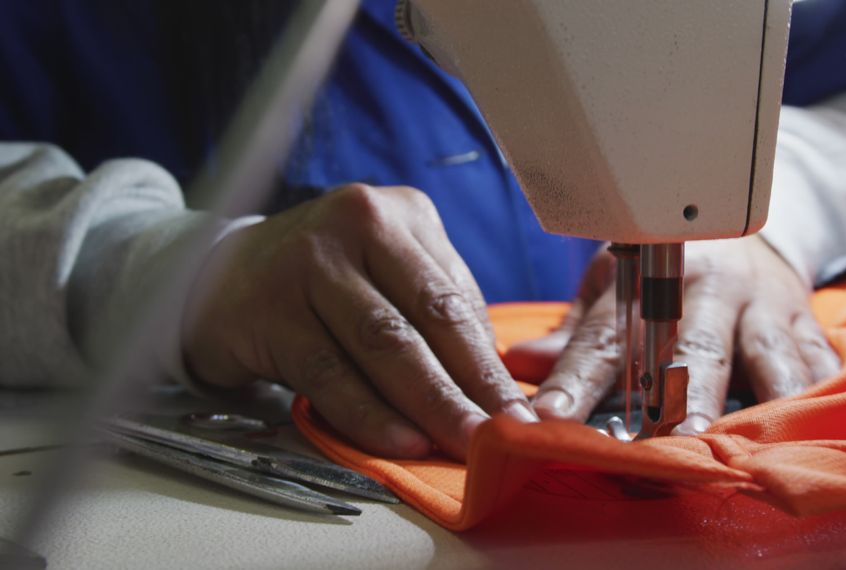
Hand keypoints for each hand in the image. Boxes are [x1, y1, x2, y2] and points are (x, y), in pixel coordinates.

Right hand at [182, 184, 537, 459]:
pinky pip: (328, 372)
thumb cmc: (326, 281)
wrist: (221, 273)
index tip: (521, 414)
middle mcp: (357, 225)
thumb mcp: (389, 273)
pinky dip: (368, 413)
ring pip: (383, 344)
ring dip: (430, 404)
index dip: (492, 365)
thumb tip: (497, 387)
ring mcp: (309, 263)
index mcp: (401, 215)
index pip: (456, 300)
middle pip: (427, 319)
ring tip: (463, 444)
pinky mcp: (269, 308)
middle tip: (505, 438)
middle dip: (472, 387)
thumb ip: (440, 314)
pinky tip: (400, 442)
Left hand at [528, 236, 839, 433]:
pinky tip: (812, 429)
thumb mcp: (615, 283)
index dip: (577, 379)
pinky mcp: (806, 321)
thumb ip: (575, 332)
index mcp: (651, 276)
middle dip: (683, 398)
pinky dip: (819, 396)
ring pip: (768, 358)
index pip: (608, 335)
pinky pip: (820, 360)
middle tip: (668, 441)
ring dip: (759, 407)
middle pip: (695, 349)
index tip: (549, 418)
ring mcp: (765, 305)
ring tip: (747, 448)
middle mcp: (712, 287)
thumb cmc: (666, 270)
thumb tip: (518, 364)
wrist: (741, 231)